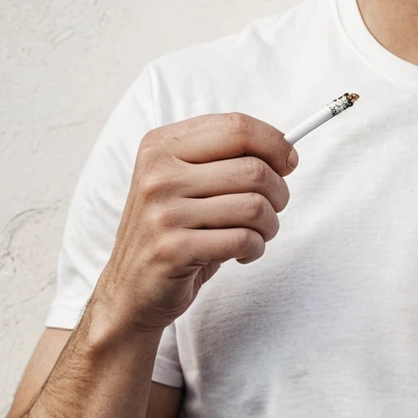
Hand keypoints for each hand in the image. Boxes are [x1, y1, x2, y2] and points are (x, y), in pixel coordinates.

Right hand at [93, 112, 296, 335]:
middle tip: (273, 208)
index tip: (288, 162)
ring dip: (269, 225)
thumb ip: (227, 159)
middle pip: (253, 168)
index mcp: (161, 146)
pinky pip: (244, 239)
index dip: (274, 143)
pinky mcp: (173, 249)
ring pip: (254, 205)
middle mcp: (158, 174)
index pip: (236, 127)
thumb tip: (285, 152)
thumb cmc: (172, 231)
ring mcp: (163, 212)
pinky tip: (241, 253)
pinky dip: (255, 249)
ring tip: (256, 234)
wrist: (129, 290)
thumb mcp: (187, 182)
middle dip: (279, 192)